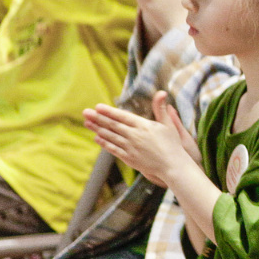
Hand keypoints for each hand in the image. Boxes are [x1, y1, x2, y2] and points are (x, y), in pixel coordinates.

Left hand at [83, 91, 198, 185]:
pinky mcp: (129, 158)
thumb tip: (162, 92)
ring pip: (110, 136)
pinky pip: (113, 149)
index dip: (109, 111)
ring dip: (97, 129)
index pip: (122, 116)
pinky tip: (97, 138)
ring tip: (87, 122)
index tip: (98, 107)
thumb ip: (161, 108)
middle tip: (85, 112)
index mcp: (143, 126)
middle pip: (112, 125)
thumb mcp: (169, 124)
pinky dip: (104, 143)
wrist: (172, 166)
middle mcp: (134, 136)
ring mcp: (130, 147)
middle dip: (98, 118)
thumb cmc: (172, 144)